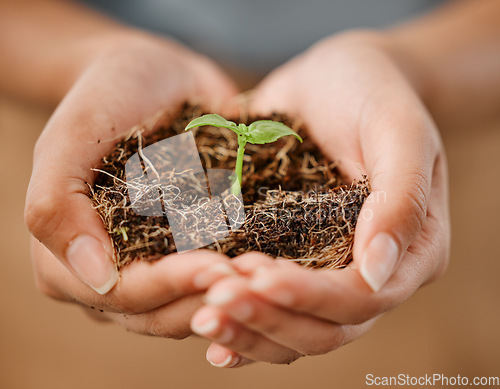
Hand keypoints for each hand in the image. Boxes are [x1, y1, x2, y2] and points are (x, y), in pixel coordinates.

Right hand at [25, 32, 239, 336]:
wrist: (157, 78)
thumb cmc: (107, 97)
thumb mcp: (71, 136)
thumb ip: (57, 206)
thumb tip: (96, 277)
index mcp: (67, 260)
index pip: (121, 293)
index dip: (168, 286)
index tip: (216, 266)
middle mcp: (110, 275)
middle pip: (159, 312)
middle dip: (206, 296)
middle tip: (254, 276)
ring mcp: (152, 267)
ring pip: (190, 306)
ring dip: (229, 296)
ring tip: (267, 275)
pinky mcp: (188, 253)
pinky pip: (213, 281)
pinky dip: (240, 280)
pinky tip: (270, 266)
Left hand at [190, 31, 449, 365]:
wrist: (338, 78)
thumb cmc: (374, 93)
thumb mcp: (397, 130)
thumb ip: (400, 197)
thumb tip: (378, 271)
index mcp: (412, 251)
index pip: (362, 298)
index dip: (310, 296)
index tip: (259, 273)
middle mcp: (369, 273)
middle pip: (325, 329)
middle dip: (270, 319)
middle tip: (216, 299)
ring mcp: (329, 270)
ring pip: (294, 332)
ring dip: (248, 330)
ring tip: (202, 315)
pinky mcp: (293, 258)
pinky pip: (271, 308)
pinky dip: (241, 325)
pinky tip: (204, 323)